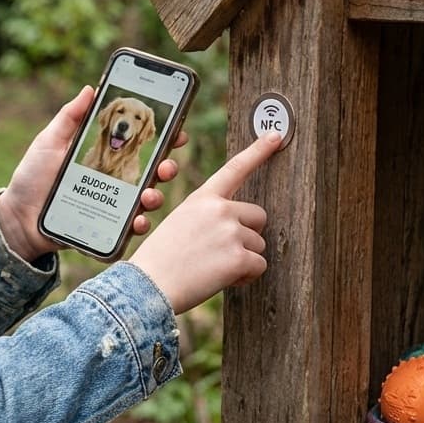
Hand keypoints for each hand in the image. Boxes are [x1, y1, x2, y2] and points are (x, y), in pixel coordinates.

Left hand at [0, 85, 187, 261]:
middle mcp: (115, 180)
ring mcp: (113, 205)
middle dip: (167, 167)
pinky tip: (136, 219)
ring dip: (156, 196)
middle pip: (152, 172)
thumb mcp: (49, 142)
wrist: (18, 217)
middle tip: (166, 165)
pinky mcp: (106, 228)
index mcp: (106, 156)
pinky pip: (129, 227)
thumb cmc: (33, 177)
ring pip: (147, 200)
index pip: (140, 144)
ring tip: (149, 195)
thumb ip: (70, 117)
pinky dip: (138, 224)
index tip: (177, 131)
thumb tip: (90, 88)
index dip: (163, 137)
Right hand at [128, 132, 281, 314]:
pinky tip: (221, 279)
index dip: (258, 151)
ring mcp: (230, 232)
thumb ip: (209, 218)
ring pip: (259, 245)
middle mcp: (220, 209)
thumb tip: (237, 228)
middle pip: (258, 217)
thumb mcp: (180, 224)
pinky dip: (245, 276)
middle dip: (247, 235)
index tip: (275, 136)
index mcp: (203, 198)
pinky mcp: (238, 257)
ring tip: (213, 268)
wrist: (148, 286)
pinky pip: (259, 266)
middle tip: (221, 252)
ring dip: (243, 259)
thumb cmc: (160, 260)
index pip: (234, 169)